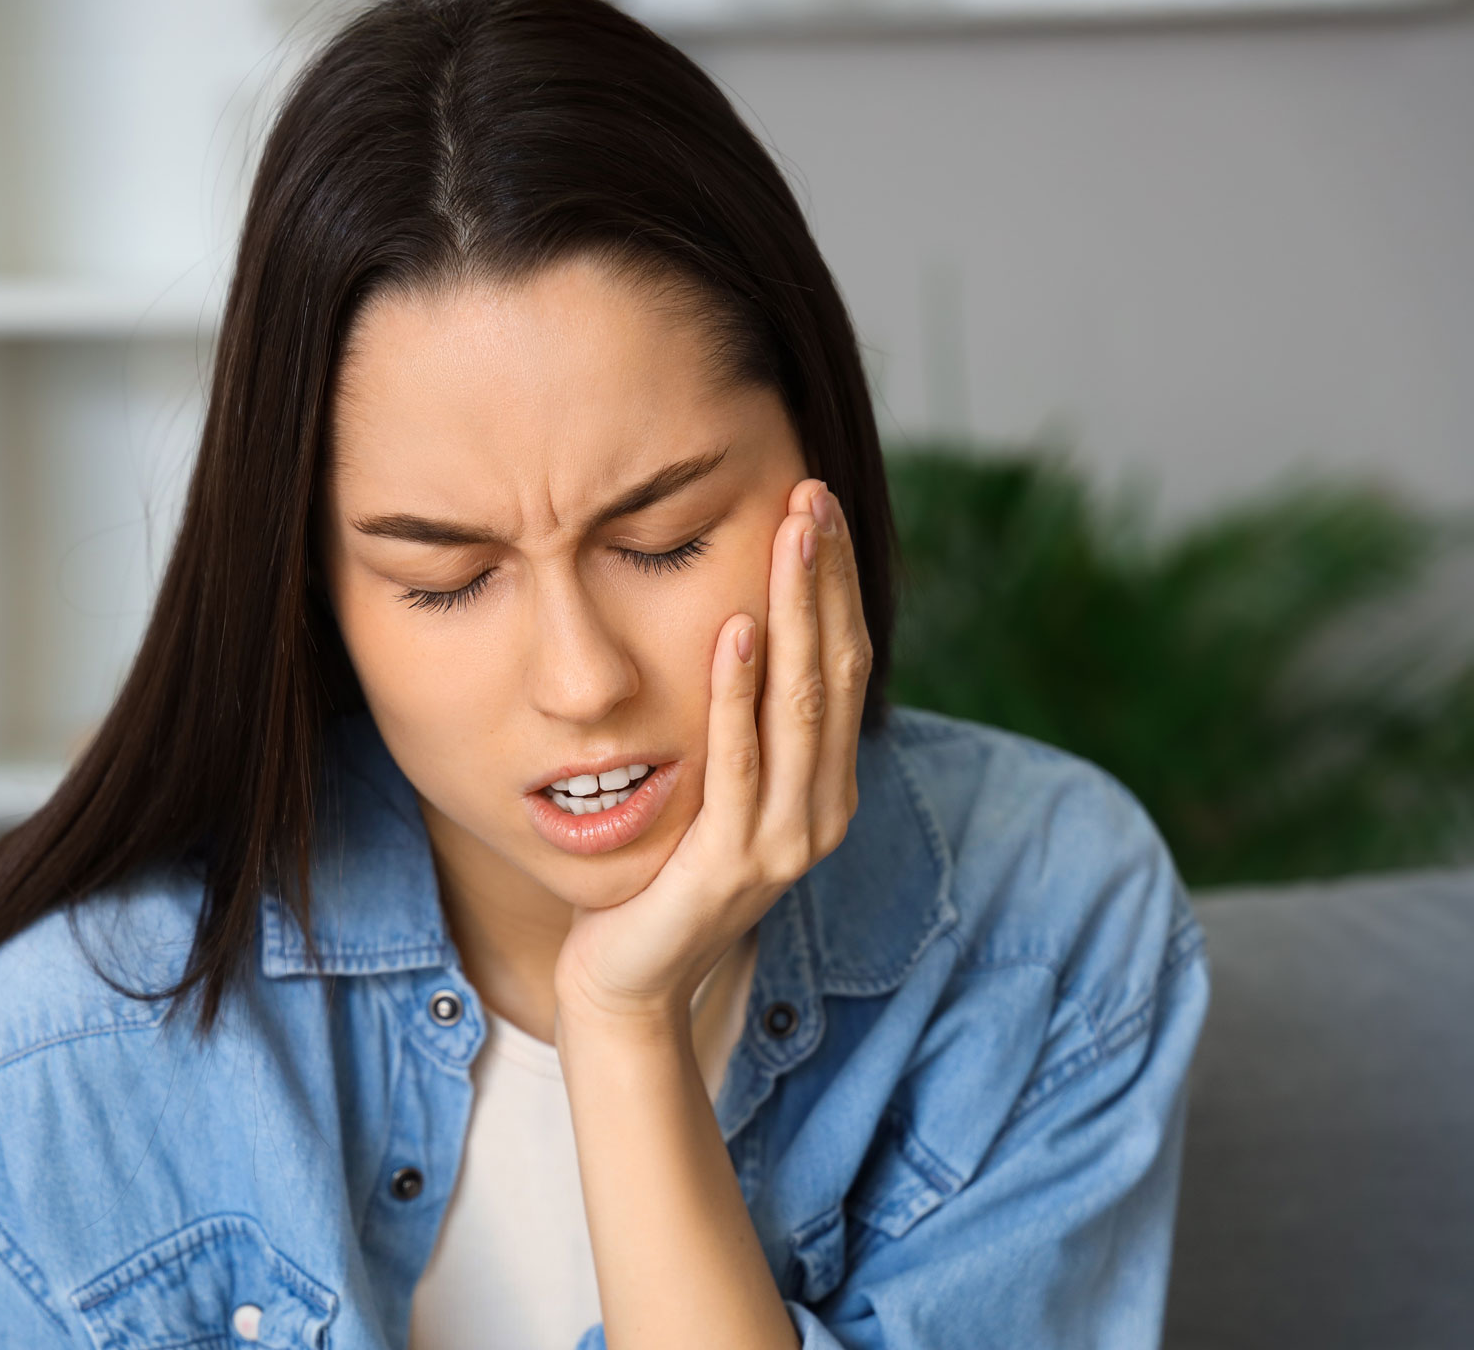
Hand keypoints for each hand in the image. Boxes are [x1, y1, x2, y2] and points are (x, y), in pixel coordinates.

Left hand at [554, 477, 872, 1029]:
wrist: (626, 979)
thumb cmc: (661, 871)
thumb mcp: (716, 788)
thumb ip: (744, 725)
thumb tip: (742, 622)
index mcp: (824, 787)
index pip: (846, 663)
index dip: (836, 583)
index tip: (819, 504)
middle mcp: (820, 811)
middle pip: (838, 670)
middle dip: (825, 577)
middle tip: (813, 494)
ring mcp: (783, 842)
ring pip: (802, 705)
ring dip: (796, 612)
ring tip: (788, 535)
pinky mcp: (731, 865)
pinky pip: (740, 763)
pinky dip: (738, 695)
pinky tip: (731, 630)